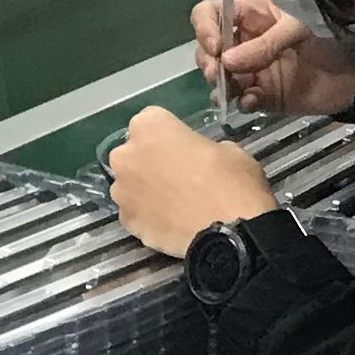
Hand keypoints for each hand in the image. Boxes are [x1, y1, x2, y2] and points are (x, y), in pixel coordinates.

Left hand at [108, 106, 277, 257]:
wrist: (230, 233)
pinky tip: (169, 221)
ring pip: (130, 184)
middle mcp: (127, 155)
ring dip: (146, 189)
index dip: (169, 134)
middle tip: (177, 174)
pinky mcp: (126, 222)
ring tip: (174, 202)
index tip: (184, 147)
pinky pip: (134, 212)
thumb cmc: (232, 181)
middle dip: (150, 160)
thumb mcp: (228, 149)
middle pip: (134, 152)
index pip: (152, 121)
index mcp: (150, 126)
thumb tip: (196, 159)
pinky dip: (147, 215)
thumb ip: (201, 148)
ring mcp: (122, 191)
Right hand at [193, 0, 354, 121]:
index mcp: (253, 14)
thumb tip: (226, 61)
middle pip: (208, 48)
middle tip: (218, 74)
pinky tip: (251, 102)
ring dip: (220, 85)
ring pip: (219, 76)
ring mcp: (253, 69)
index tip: (215, 46)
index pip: (211, 13)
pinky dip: (241, 102)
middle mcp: (246, 40)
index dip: (205, 27)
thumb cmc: (332, 36)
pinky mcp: (264, 95)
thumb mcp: (300, 28)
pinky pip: (241, 100)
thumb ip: (265, 44)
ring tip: (232, 91)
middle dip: (208, 61)